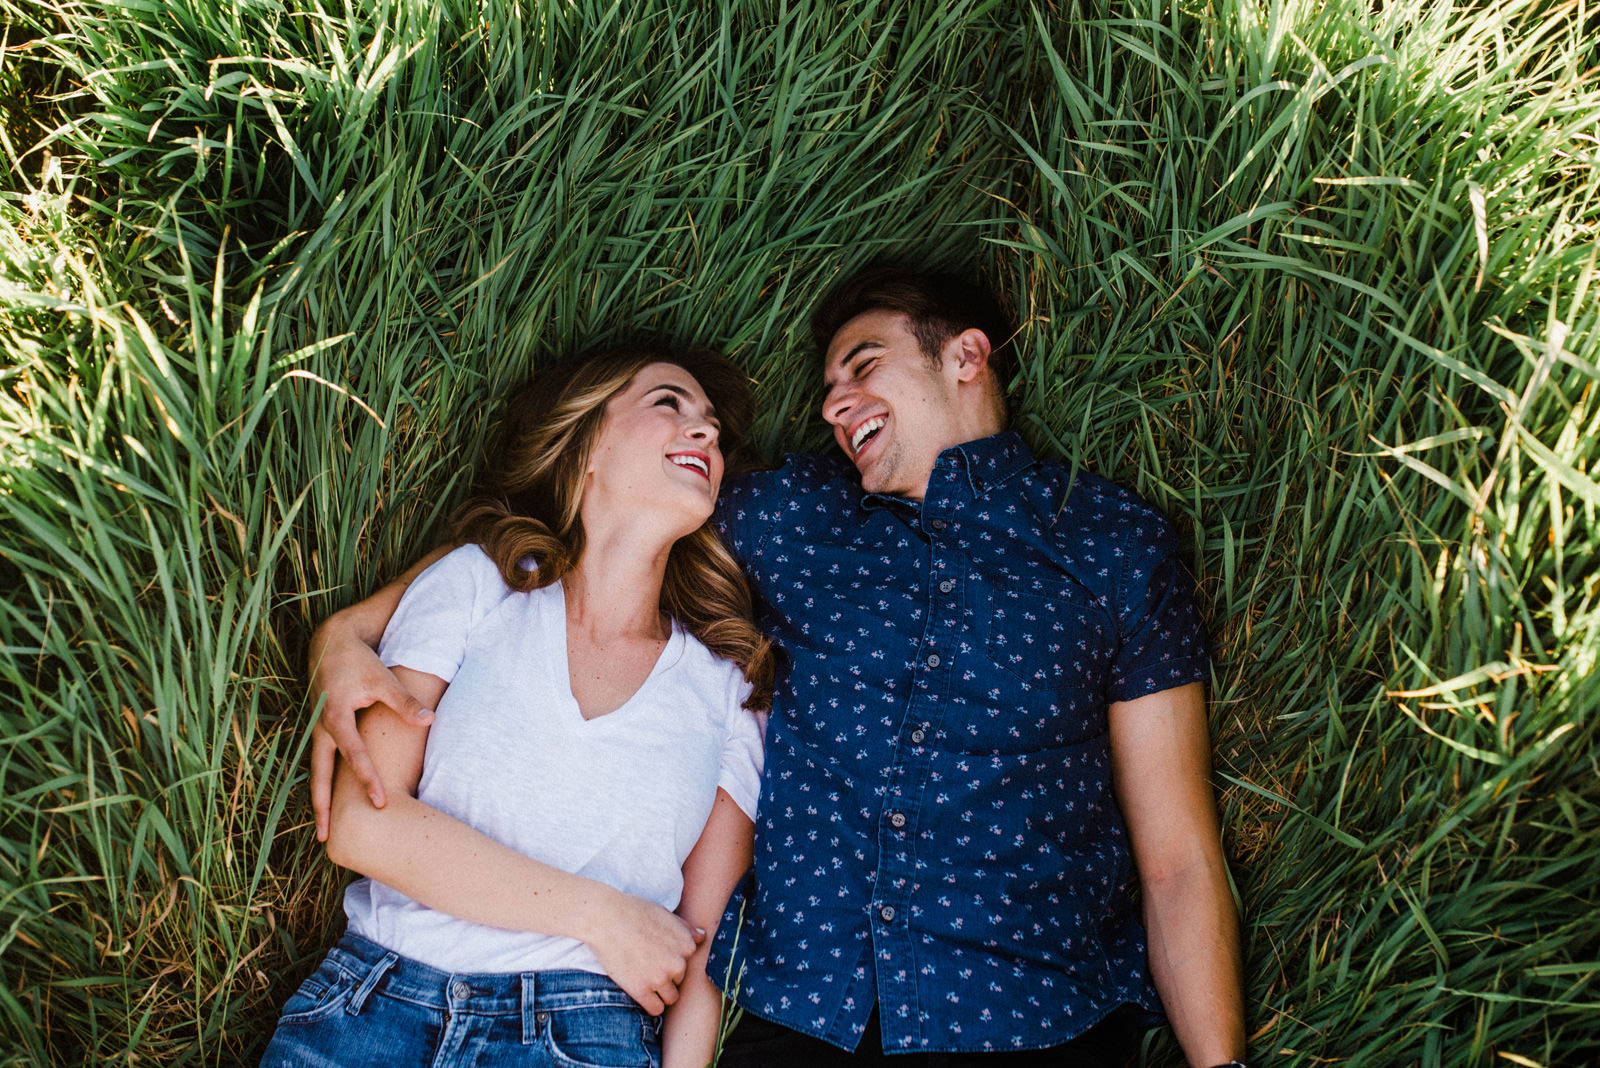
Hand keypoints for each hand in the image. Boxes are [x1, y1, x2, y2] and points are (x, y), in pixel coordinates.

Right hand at [308, 612, 433, 839]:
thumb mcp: (383, 679)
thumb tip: (429, 720)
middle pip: (321, 775)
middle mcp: (321, 728)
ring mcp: (316, 730)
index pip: (355, 755)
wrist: (330, 643)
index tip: (380, 802)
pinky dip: (322, 784)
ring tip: (323, 833)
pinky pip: (320, 762)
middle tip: (329, 837)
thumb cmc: (360, 661)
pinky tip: (329, 804)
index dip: (368, 779)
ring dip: (319, 800)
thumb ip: (404, 702)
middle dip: (324, 806)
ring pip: (316, 772)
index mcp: (336, 717)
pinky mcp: (319, 729)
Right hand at [585, 888, 704, 1015]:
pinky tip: (641, 994)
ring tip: (645, 980)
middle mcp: (678, 963)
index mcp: (687, 944)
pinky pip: (656, 1009)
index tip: (658, 955)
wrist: (606, 919)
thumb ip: (686, 928)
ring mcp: (660, 978)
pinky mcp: (642, 991)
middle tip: (647, 964)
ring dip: (661, 992)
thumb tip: (702, 936)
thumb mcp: (665, 914)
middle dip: (666, 975)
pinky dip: (651, 1004)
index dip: (672, 960)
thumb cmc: (633, 912)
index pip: (688, 962)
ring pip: (671, 997)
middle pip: (679, 980)